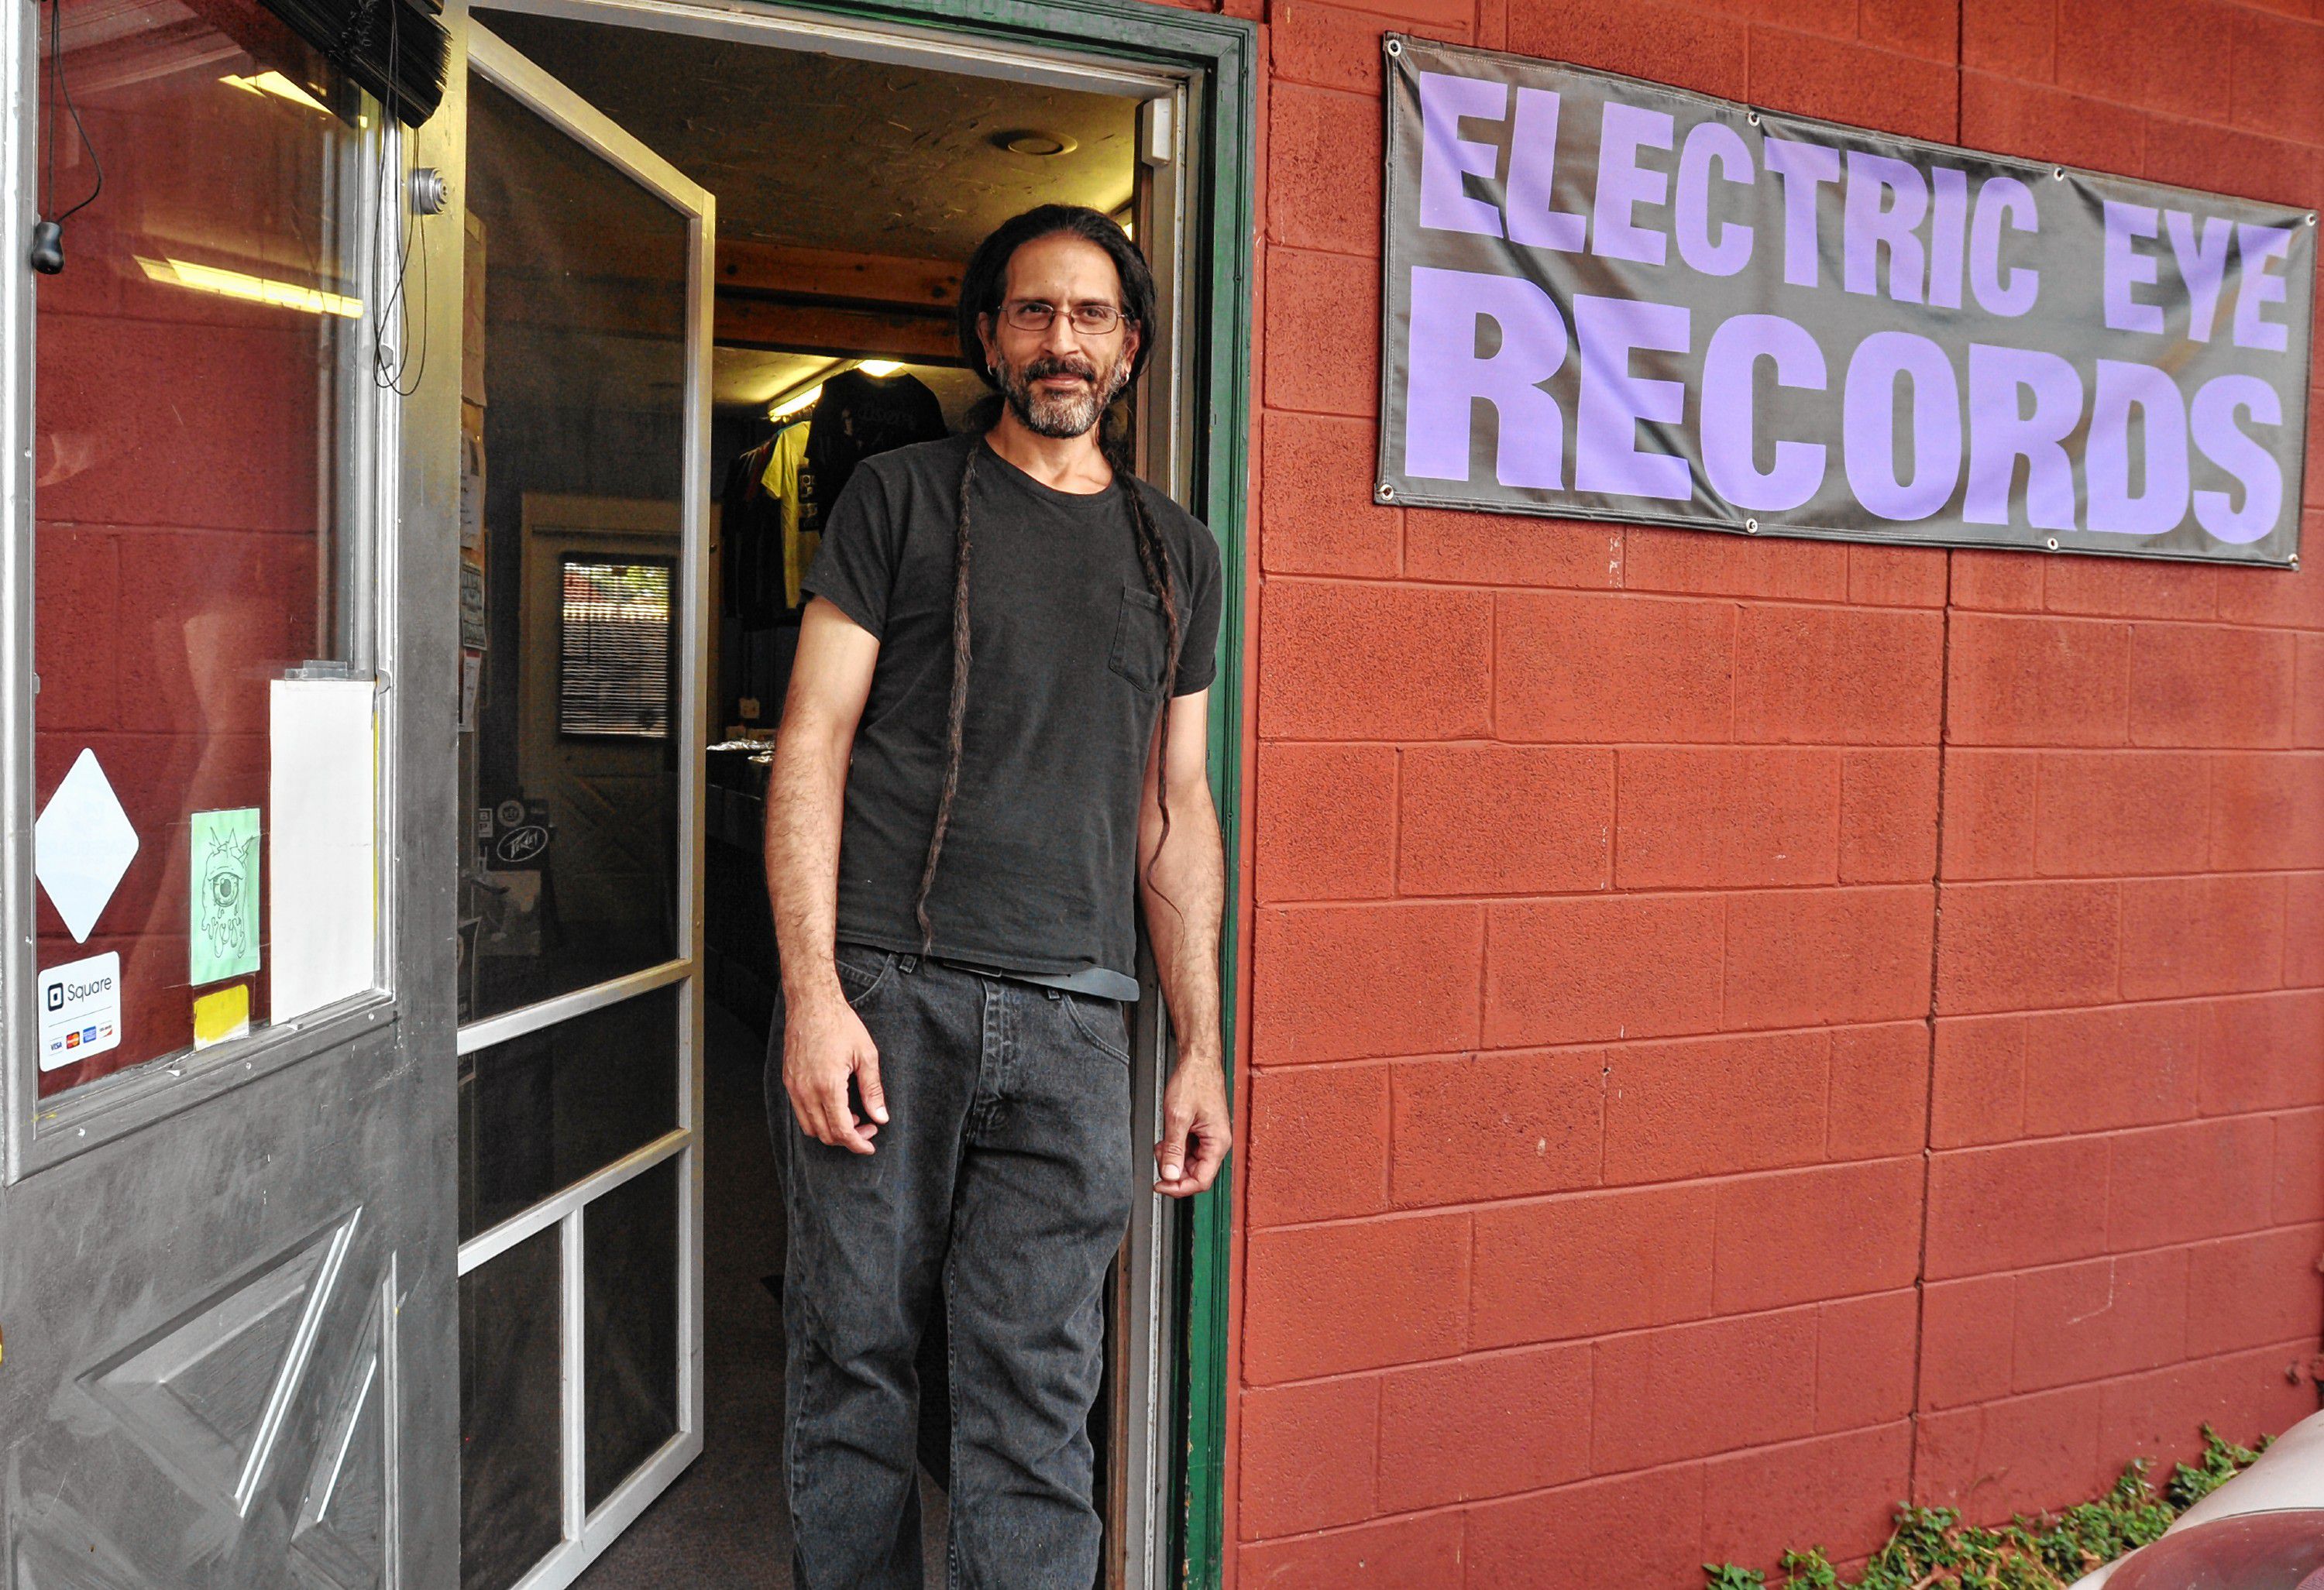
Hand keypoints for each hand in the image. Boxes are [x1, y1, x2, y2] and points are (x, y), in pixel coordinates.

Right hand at [784, 988, 886, 1153]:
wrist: (812, 1004)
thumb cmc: (840, 1024)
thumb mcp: (866, 1055)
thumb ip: (873, 1090)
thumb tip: (881, 1117)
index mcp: (828, 1086)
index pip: (842, 1130)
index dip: (858, 1143)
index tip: (869, 1146)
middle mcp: (806, 1091)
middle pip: (825, 1134)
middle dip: (848, 1139)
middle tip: (868, 1128)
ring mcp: (794, 1087)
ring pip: (810, 1127)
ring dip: (832, 1131)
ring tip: (853, 1118)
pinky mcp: (788, 1081)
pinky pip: (801, 1112)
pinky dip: (818, 1118)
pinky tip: (835, 1106)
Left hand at [1154, 1057, 1230, 1197]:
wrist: (1197, 1061)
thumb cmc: (1194, 1081)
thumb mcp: (1178, 1117)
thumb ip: (1173, 1149)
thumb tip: (1170, 1175)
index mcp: (1218, 1142)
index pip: (1201, 1180)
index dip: (1179, 1187)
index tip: (1161, 1185)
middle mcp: (1217, 1142)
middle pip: (1195, 1174)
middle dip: (1174, 1169)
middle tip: (1159, 1157)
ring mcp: (1210, 1137)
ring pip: (1190, 1163)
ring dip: (1173, 1158)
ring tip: (1162, 1144)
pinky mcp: (1202, 1131)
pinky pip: (1188, 1150)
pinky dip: (1175, 1148)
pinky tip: (1167, 1138)